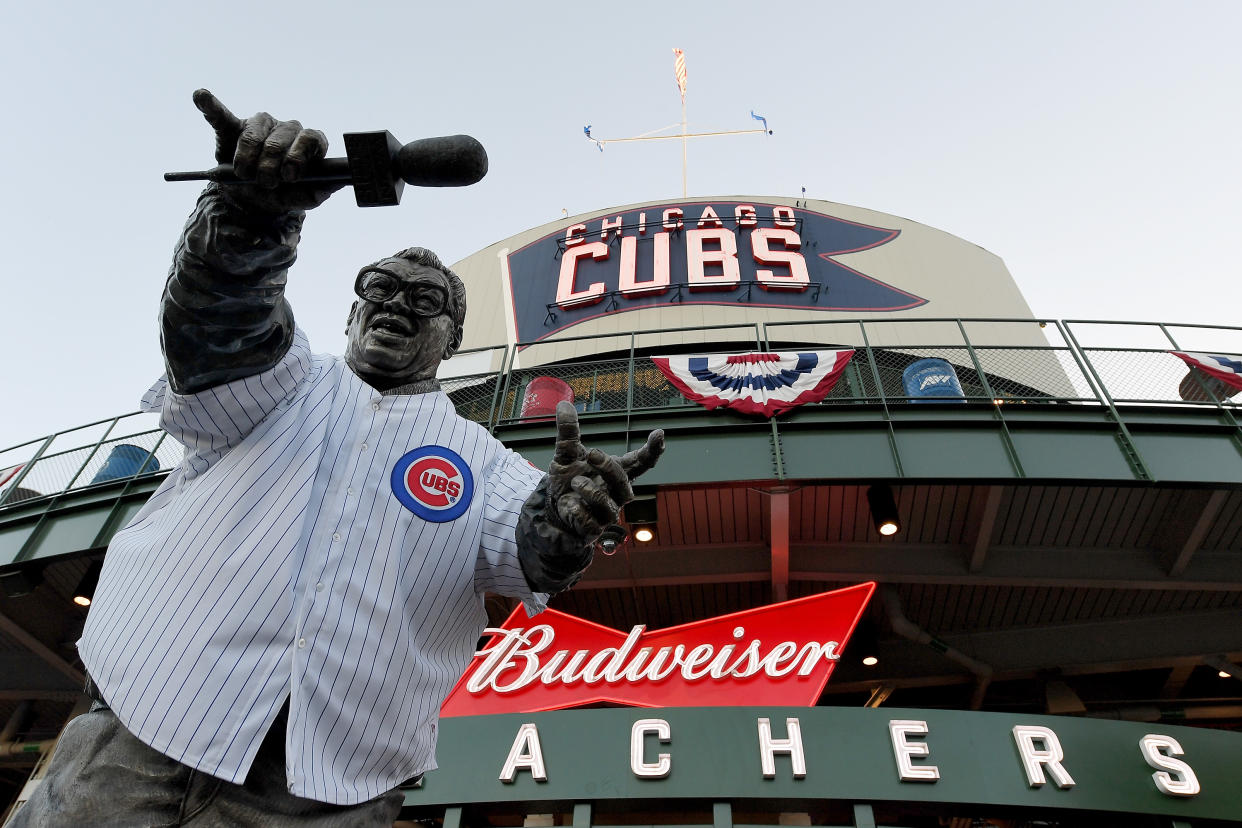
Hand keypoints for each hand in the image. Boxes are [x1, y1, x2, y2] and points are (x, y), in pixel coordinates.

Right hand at [192, 88, 343, 212]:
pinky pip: (221, 115)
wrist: (253, 200)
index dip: (300, 155)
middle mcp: (287, 129)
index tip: (290, 174)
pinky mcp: (233, 126)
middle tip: (265, 182)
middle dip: (271, 165)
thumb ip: (318, 190)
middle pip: (281, 139)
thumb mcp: (302, 197)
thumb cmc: (282, 193)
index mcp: (308, 143)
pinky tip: (201, 96)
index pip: (311, 138)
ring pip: (254, 135)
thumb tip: (335, 182)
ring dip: (248, 159)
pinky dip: (210, 106)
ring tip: (245, 174)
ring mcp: (261, 125)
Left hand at [546, 401, 664, 539]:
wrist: (554, 509)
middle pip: (624, 482)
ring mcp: (607, 513)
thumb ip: (568, 432)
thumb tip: (564, 403)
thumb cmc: (570, 479)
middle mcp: (616, 493)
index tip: (659, 433)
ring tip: (575, 482)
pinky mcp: (593, 530)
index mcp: (617, 472)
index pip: (641, 462)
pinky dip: (578, 512)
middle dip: (610, 467)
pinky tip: (569, 505)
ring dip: (591, 491)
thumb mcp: (566, 454)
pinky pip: (591, 524)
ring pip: (609, 506)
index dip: (652, 450)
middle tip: (593, 453)